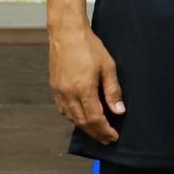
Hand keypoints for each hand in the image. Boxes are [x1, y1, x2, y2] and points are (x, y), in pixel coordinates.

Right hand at [48, 23, 121, 143]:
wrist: (66, 33)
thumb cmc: (89, 47)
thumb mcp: (108, 67)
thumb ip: (113, 91)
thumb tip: (119, 111)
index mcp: (82, 89)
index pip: (95, 119)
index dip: (105, 130)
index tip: (114, 136)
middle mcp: (68, 94)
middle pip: (82, 122)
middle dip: (96, 133)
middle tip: (107, 139)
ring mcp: (59, 92)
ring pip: (71, 118)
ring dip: (85, 128)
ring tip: (97, 132)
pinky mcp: (54, 88)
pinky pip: (63, 110)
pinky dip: (73, 118)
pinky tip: (82, 118)